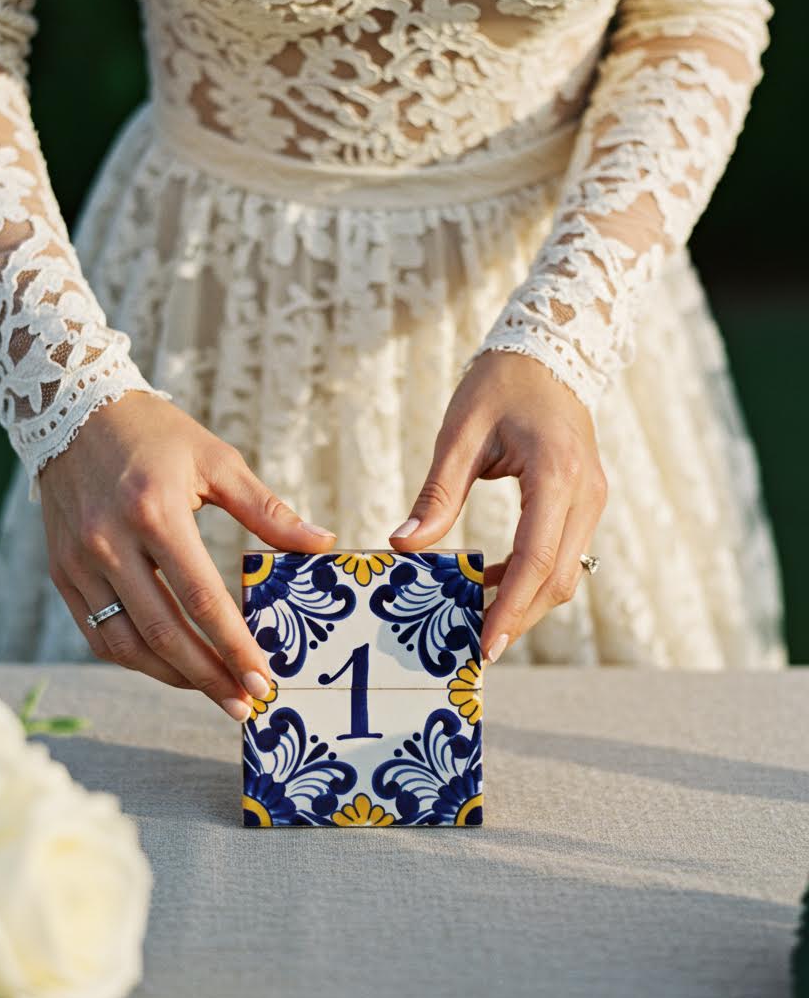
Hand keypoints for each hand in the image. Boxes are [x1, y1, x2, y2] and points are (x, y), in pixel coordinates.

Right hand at [38, 391, 335, 718]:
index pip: (201, 598)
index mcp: (155, 513)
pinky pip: (97, 632)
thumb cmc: (157, 435)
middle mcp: (110, 542)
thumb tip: (322, 542)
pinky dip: (134, 658)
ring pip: (125, 643)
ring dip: (172, 676)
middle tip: (245, 704)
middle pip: (164, 632)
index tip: (264, 680)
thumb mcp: (217, 460)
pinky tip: (170, 667)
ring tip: (214, 692)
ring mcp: (79, 561)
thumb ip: (267, 510)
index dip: (234, 646)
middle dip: (209, 677)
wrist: (73, 410)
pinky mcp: (61, 571)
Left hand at [389, 352, 606, 661]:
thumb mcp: (460, 434)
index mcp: (556, 474)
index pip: (537, 558)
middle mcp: (586, 492)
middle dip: (518, 617)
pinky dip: (531, 576)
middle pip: (558, 578)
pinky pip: (564, 553)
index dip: (511, 606)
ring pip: (567, 573)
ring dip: (525, 600)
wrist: (550, 350)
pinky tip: (489, 580)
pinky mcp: (587, 501)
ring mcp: (593, 498)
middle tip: (475, 647)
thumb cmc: (499, 384)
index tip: (486, 644)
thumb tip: (404, 546)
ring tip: (476, 618)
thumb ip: (437, 494)